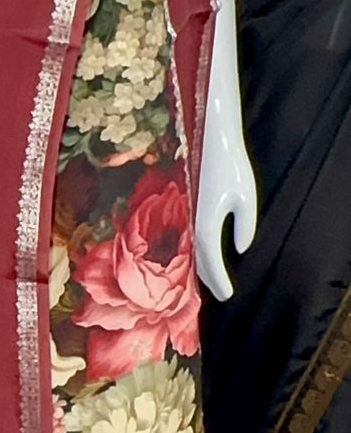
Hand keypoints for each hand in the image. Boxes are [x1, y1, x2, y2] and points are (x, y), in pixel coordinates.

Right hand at [195, 119, 257, 301]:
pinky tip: (203, 253)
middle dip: (209, 278)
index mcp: (205, 221)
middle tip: (221, 294)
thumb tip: (239, 250)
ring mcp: (186, 214)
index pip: (210, 260)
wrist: (209, 136)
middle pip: (197, 258)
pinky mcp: (186, 207)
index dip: (218, 280)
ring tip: (212, 279)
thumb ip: (245, 224)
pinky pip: (190, 236)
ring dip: (201, 265)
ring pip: (191, 248)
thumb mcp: (246, 194)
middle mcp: (191, 221)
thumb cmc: (231, 163)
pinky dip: (197, 249)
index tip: (227, 296)